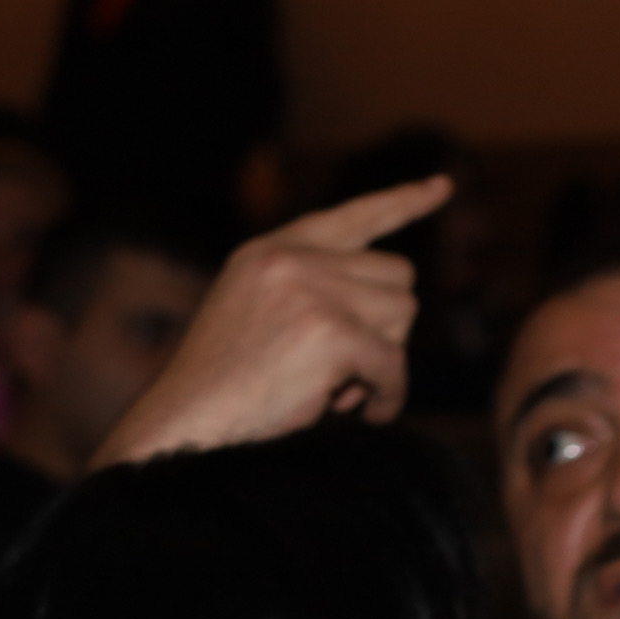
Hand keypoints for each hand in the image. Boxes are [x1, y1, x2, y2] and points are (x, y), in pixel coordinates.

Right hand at [91, 175, 449, 467]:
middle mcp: (290, 261)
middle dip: (385, 324)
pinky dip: (388, 395)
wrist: (179, 429)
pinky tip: (364, 414)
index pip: (350, 217)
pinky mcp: (331, 334)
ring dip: (386, 359)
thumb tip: (395, 304)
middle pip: (395, 274)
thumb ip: (307, 293)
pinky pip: (394, 364)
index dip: (400, 202)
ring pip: (403, 313)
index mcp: (266, 253)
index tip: (440, 189)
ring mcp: (311, 293)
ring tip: (343, 392)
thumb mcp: (252, 318)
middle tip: (349, 369)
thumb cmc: (215, 394)